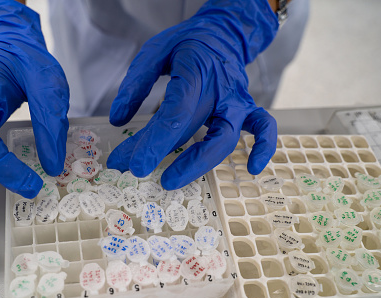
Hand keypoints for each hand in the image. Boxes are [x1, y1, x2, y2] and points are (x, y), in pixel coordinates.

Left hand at [107, 0, 278, 189]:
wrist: (222, 33)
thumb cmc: (186, 44)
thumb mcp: (155, 51)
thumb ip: (136, 83)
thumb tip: (118, 119)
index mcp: (196, 72)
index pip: (175, 114)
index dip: (154, 142)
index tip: (134, 163)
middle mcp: (220, 90)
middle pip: (192, 130)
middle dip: (163, 153)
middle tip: (136, 171)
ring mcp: (237, 101)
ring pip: (225, 138)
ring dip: (199, 163)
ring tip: (171, 181)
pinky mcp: (248, 108)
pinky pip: (263, 127)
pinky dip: (263, 147)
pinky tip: (252, 168)